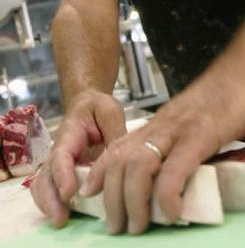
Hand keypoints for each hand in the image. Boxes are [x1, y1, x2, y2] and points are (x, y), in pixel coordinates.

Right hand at [30, 90, 125, 226]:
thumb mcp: (110, 112)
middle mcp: (59, 151)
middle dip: (51, 198)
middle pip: (46, 176)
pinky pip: (51, 189)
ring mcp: (59, 164)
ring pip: (44, 185)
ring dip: (49, 203)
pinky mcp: (64, 173)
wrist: (89, 103)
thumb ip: (114, 133)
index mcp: (70, 134)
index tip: (69, 193)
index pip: (61, 156)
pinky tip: (65, 214)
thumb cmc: (98, 107)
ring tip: (62, 220)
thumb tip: (120, 159)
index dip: (63, 175)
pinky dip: (53, 202)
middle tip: (62, 217)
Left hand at [80, 74, 244, 234]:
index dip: (100, 173)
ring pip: (139, 166)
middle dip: (112, 198)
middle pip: (121, 161)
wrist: (244, 71)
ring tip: (139, 227)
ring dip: (133, 202)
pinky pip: (174, 169)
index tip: (90, 193)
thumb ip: (178, 142)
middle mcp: (162, 126)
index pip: (117, 148)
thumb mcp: (190, 121)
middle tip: (117, 226)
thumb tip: (175, 173)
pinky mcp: (201, 135)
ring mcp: (179, 130)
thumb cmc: (223, 97)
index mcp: (158, 124)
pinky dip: (167, 195)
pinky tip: (172, 212)